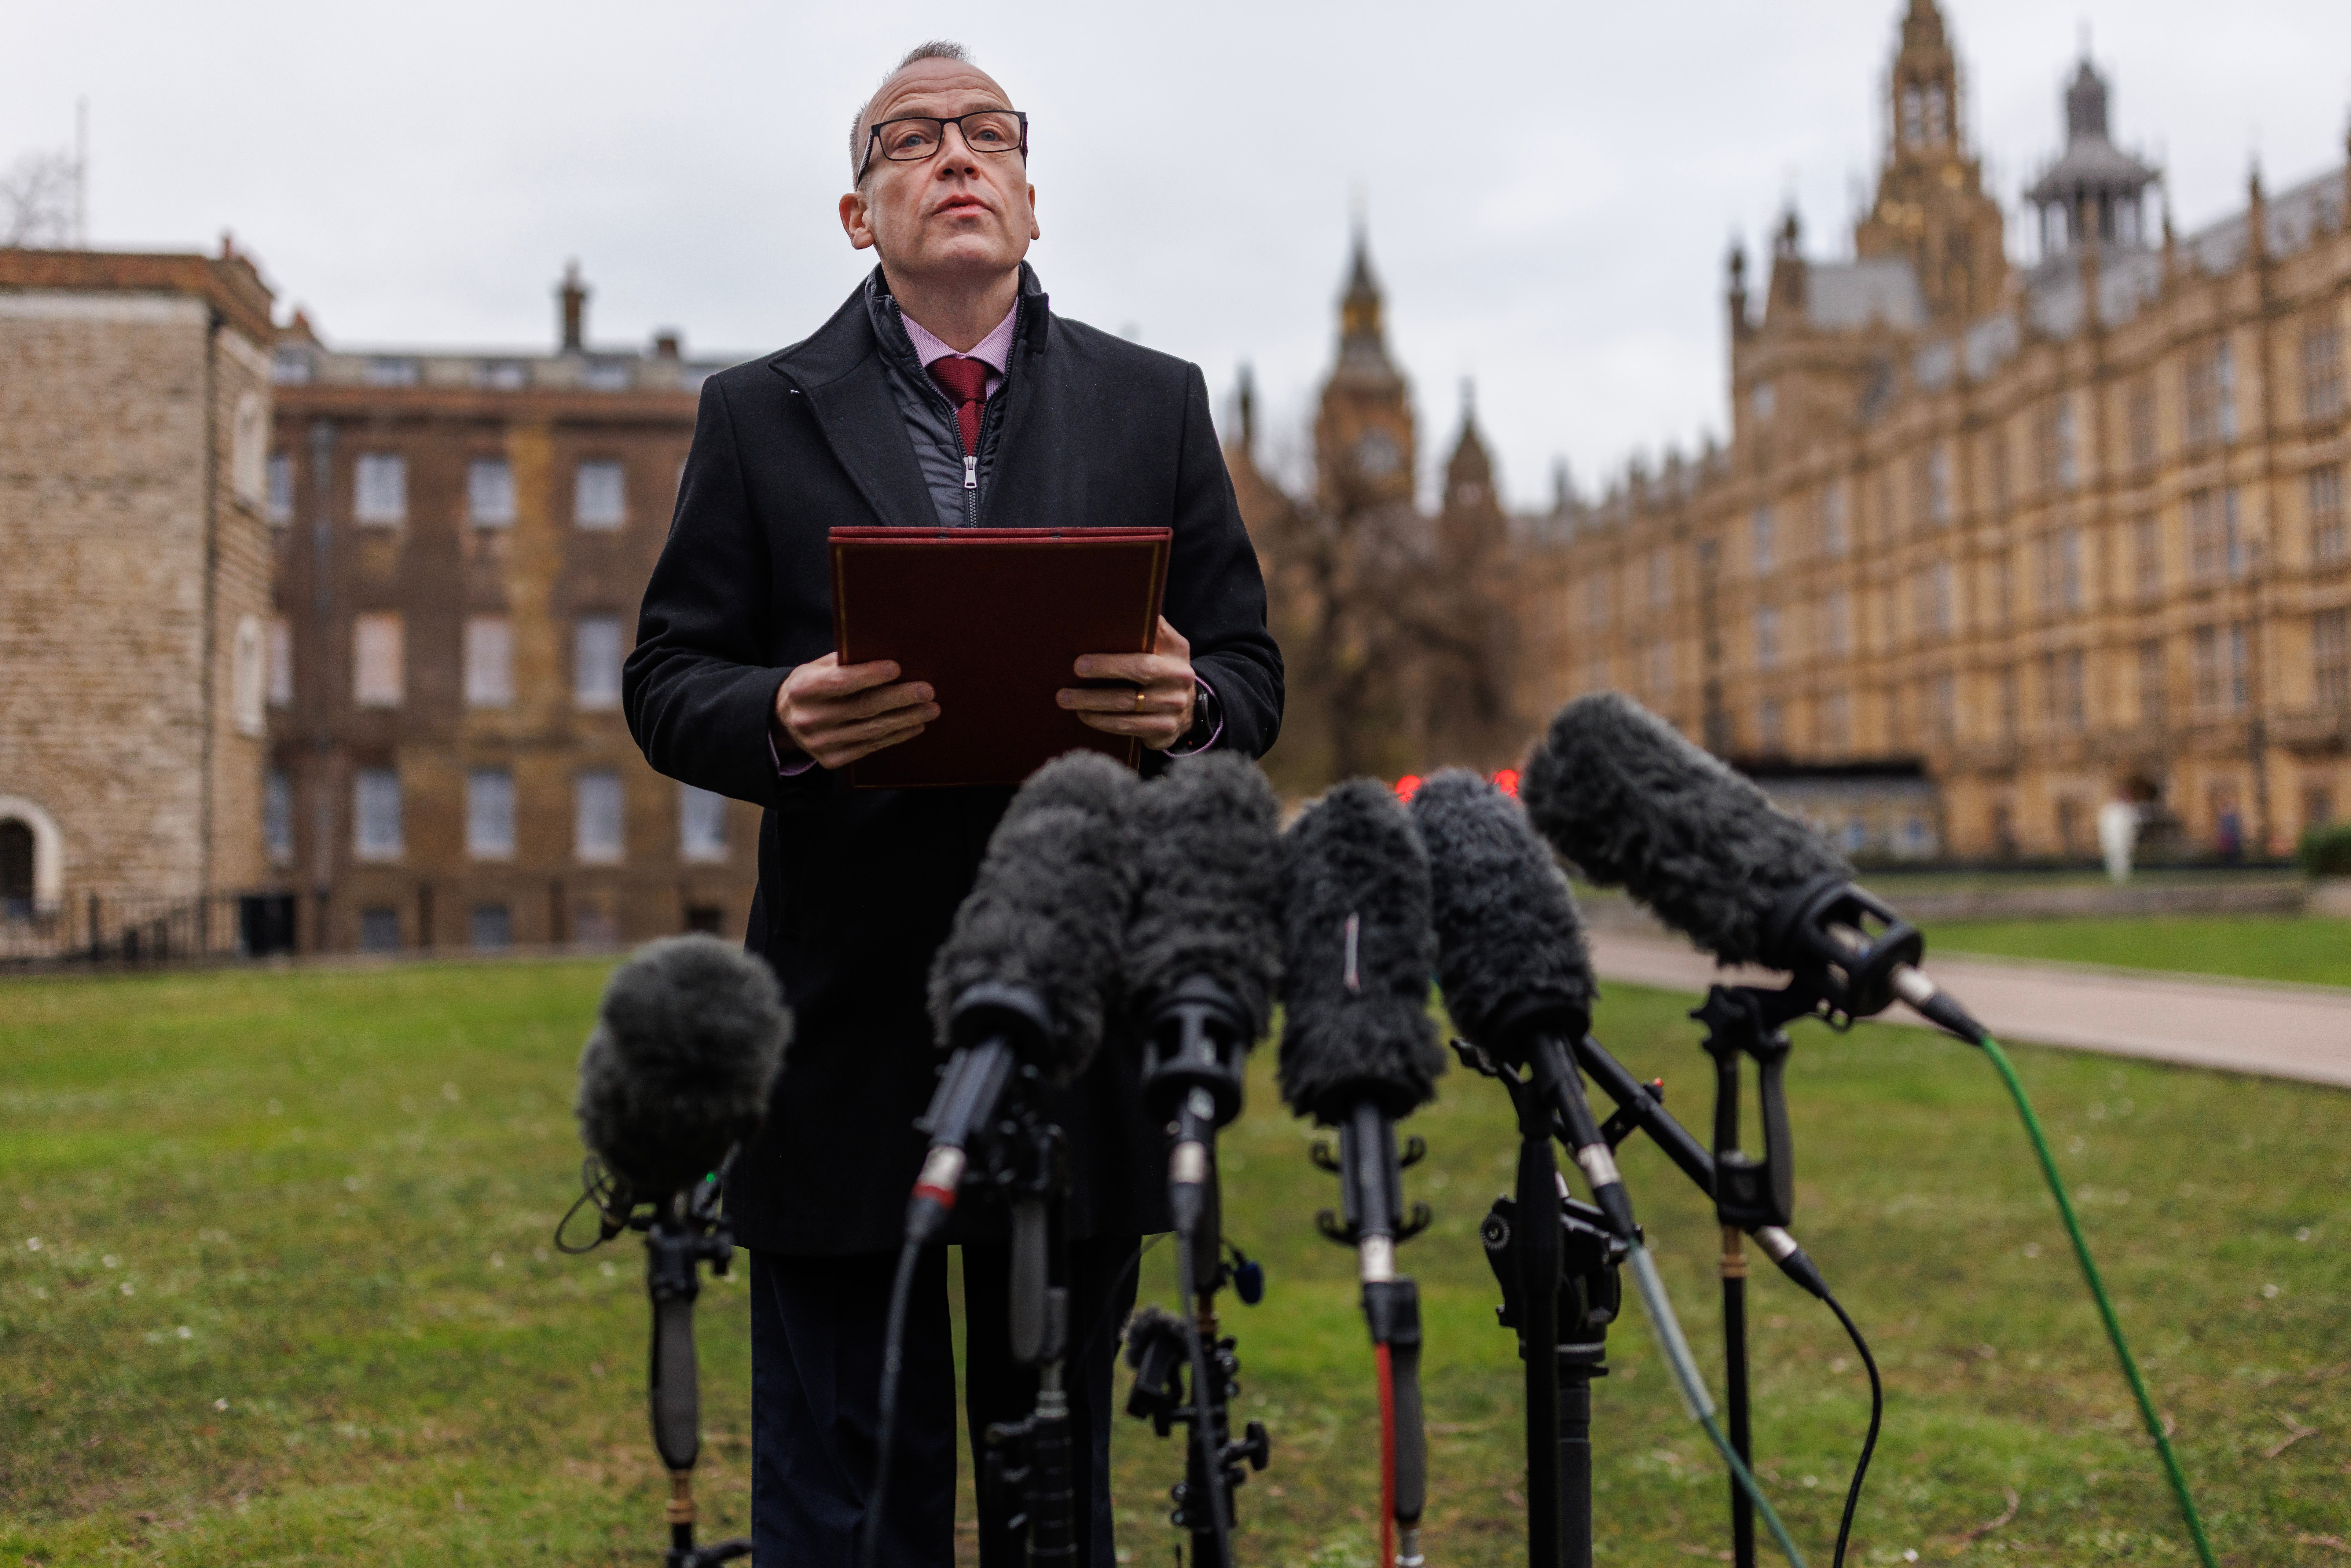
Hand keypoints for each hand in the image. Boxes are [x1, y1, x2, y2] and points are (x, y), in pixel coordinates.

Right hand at [774, 654, 937, 770]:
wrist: (784, 719)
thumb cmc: (812, 685)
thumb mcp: (819, 667)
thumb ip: (846, 662)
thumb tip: (888, 654)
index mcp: (803, 689)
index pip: (840, 682)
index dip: (869, 675)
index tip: (897, 668)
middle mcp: (809, 718)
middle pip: (862, 708)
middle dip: (899, 699)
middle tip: (927, 691)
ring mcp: (820, 743)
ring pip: (871, 730)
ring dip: (905, 719)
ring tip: (931, 708)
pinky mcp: (831, 760)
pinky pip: (870, 747)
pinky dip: (895, 736)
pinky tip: (914, 725)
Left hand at [1058, 617, 1195, 751]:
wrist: (1187, 706)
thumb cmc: (1162, 668)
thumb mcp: (1163, 645)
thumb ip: (1147, 629)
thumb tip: (1113, 606)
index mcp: (1176, 650)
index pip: (1147, 644)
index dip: (1113, 655)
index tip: (1080, 661)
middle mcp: (1179, 677)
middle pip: (1139, 672)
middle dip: (1102, 672)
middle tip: (1071, 675)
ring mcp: (1175, 706)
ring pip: (1127, 705)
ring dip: (1092, 703)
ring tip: (1066, 699)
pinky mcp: (1166, 729)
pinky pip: (1129, 727)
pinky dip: (1103, 722)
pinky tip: (1084, 715)